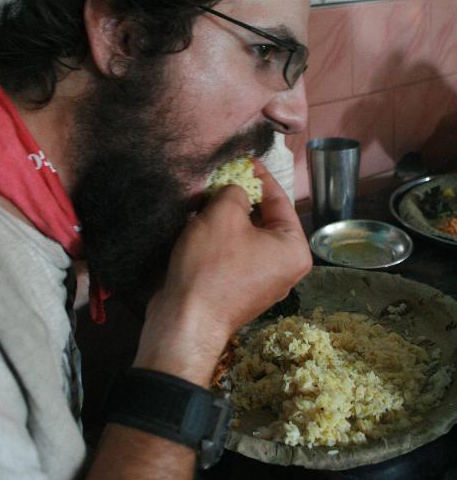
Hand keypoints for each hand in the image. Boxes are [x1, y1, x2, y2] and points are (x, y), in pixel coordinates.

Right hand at [133, 159, 311, 384]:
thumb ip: (236, 191)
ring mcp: (263, 281)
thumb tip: (236, 190)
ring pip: (247, 236)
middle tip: (221, 177)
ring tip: (207, 197)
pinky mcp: (240, 289)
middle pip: (265, 219)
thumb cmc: (211, 265)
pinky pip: (236, 253)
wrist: (184, 320)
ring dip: (228, 217)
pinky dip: (222, 237)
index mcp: (294, 249)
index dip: (258, 176)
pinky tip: (201, 224)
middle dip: (241, 197)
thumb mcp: (224, 214)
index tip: (243, 159)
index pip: (279, 200)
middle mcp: (286, 267)